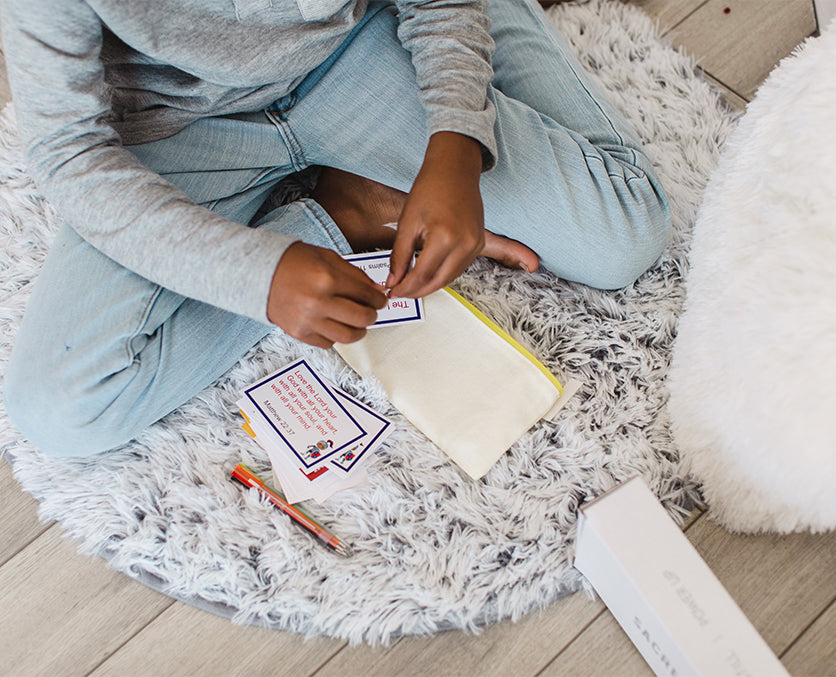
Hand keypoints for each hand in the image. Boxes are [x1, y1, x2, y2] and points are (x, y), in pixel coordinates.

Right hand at [267, 242, 387, 347]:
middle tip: (370, 311)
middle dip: (372, 315)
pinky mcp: (299, 333)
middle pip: (362, 319)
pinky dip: (336, 336)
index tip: (379, 300)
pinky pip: (329, 343)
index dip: (378, 299)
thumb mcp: (327, 258)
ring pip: (348, 336)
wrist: (258, 273)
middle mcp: (317, 302)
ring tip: (356, 322)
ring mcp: (307, 321)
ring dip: (358, 330)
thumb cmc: (293, 262)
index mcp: (326, 278)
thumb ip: (355, 275)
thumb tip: (377, 291)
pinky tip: (333, 323)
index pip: (366, 295)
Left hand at [386, 132, 484, 298]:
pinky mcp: (479, 243)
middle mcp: (465, 244)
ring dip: (430, 285)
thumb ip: (399, 256)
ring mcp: (475, 245)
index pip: (422, 275)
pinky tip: (428, 274)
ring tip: (410, 286)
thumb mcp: (407, 223)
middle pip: (438, 282)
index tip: (391, 292)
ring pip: (450, 278)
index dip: (405, 288)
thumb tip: (392, 281)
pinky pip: (460, 268)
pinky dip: (443, 275)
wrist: (454, 169)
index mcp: (445, 237)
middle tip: (399, 293)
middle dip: (417, 292)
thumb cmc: (429, 189)